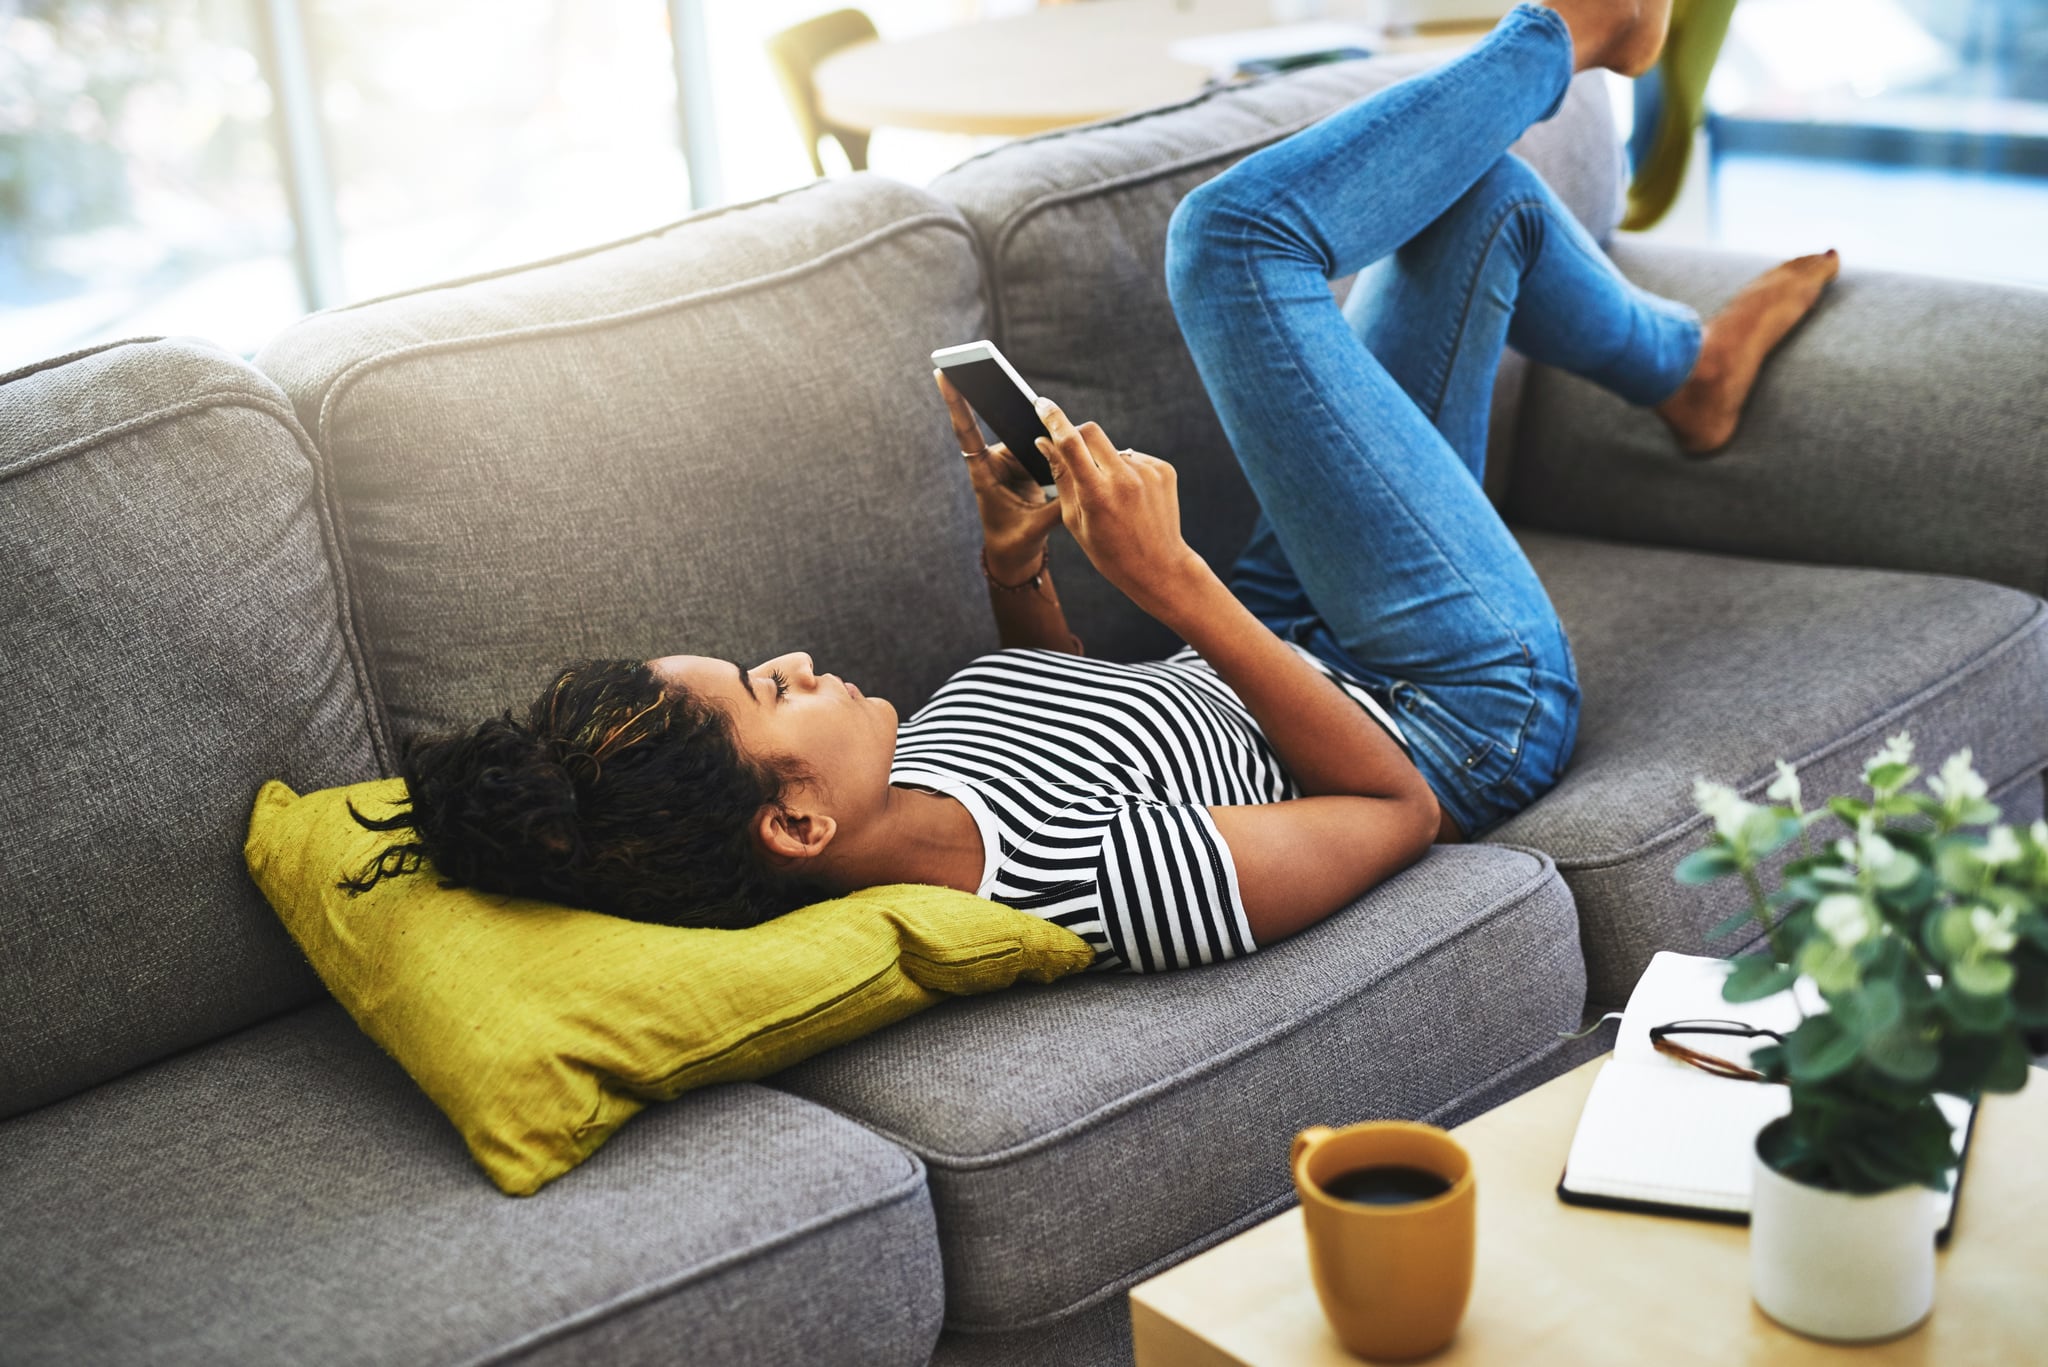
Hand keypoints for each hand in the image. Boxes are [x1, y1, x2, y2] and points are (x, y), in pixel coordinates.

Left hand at [936, 370, 1062, 573]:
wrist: (1016, 554)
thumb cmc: (1015, 543)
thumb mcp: (1036, 527)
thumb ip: (1058, 505)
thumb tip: (1079, 480)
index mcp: (983, 474)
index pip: (966, 432)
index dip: (955, 403)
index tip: (943, 374)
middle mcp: (993, 462)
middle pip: (999, 423)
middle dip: (1002, 397)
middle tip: (993, 365)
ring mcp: (1010, 461)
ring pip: (1025, 433)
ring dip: (1038, 424)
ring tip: (1046, 406)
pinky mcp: (1026, 463)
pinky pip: (1039, 444)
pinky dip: (1052, 440)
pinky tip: (1062, 428)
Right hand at [1031, 398, 1211, 618]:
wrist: (1159, 566)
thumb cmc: (1109, 549)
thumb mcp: (1074, 519)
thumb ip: (1060, 476)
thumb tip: (1045, 441)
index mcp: (1096, 494)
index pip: (1070, 443)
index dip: (1053, 419)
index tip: (1042, 404)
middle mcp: (1124, 478)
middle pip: (1091, 432)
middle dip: (1076, 438)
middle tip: (1072, 456)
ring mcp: (1148, 472)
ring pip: (1112, 449)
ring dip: (1104, 463)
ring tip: (1112, 498)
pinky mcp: (1164, 470)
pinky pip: (1133, 458)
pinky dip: (1125, 471)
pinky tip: (1130, 499)